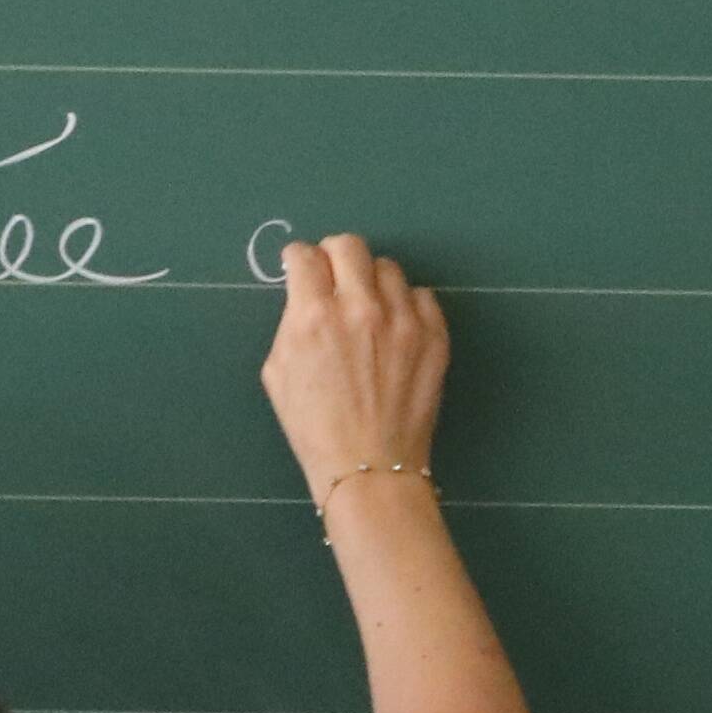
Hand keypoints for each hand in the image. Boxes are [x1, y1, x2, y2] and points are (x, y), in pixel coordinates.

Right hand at [261, 233, 449, 507]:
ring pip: (387, 268)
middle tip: (332, 274)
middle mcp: (359, 307)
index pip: (305, 257)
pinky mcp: (433, 332)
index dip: (298, 259)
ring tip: (366, 310)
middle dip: (334, 255)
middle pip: (349, 246)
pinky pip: (420, 295)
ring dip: (371, 281)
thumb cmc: (314, 429)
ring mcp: (402, 318)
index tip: (300, 266)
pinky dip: (404, 305)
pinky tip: (393, 330)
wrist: (368, 466)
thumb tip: (303, 296)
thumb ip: (290, 326)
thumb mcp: (278, 376)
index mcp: (313, 317)